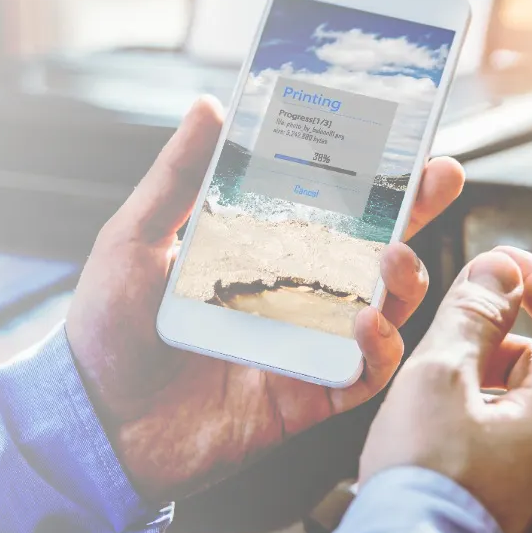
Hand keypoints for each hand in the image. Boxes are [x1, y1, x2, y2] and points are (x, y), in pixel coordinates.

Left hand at [66, 96, 465, 503]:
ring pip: (384, 309)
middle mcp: (291, 296)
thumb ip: (177, 178)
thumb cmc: (105, 332)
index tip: (401, 138)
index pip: (327, 205)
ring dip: (403, 280)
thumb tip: (209, 107)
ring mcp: (305, 347)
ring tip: (392, 257)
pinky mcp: (307, 399)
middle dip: (415, 212)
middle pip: (372, 248)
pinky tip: (366, 323)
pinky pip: (363, 375)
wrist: (92, 424)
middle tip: (440, 177)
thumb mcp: (134, 240)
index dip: (370, 175)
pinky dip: (378, 349)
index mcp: (259, 252)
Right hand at [357, 247, 531, 532]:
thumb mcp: (439, 376)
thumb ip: (472, 315)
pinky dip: (485, 427)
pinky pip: (517, 451)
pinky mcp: (531, 519)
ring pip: (529, 408)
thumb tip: (498, 273)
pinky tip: (441, 441)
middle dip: (500, 334)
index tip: (499, 260)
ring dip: (488, 384)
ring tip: (432, 392)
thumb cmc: (427, 489)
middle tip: (447, 326)